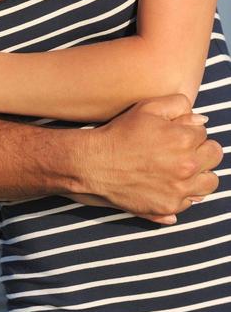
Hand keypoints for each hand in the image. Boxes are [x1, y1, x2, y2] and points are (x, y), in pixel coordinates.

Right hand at [81, 94, 221, 222]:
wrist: (96, 163)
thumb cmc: (121, 132)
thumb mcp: (147, 107)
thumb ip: (178, 105)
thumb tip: (201, 119)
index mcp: (184, 139)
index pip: (204, 132)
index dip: (189, 131)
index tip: (174, 134)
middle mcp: (186, 166)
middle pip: (214, 156)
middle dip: (201, 150)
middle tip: (181, 150)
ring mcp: (179, 189)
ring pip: (210, 182)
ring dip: (201, 174)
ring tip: (182, 169)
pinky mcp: (169, 206)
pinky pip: (191, 201)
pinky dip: (184, 193)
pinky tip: (169, 184)